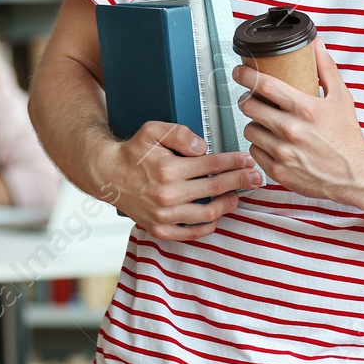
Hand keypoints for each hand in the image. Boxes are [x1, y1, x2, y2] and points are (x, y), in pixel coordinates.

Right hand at [88, 121, 262, 241]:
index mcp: (168, 169)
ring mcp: (164, 215)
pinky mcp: (160, 229)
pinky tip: (217, 215)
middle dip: (240, 182)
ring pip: (208, 214)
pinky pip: (191, 233)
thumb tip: (203, 146)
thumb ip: (180, 133)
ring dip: (228, 205)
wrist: (108, 175)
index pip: (212, 165)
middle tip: (256, 178)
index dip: (234, 162)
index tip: (248, 160)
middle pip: (215, 189)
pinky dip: (208, 226)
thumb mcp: (153, 130)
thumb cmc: (133, 152)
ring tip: (238, 196)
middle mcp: (168, 195)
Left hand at [234, 44, 363, 205]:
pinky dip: (260, 146)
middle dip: (248, 100)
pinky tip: (271, 143)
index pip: (264, 85)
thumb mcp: (341, 97)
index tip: (239, 71)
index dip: (246, 75)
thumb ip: (326, 68)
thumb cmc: (348, 136)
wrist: (356, 174)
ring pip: (249, 129)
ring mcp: (283, 152)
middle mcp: (291, 130)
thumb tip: (316, 44)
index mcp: (305, 109)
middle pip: (249, 106)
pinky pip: (254, 152)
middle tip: (252, 99)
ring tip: (266, 123)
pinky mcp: (278, 171)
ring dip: (255, 124)